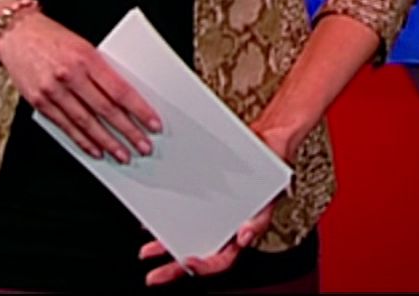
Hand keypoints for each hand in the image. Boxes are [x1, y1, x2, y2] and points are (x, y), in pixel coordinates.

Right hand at [0, 8, 161, 163]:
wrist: (15, 33)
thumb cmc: (53, 37)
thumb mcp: (85, 46)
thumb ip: (103, 70)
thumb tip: (127, 98)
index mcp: (87, 58)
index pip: (120, 90)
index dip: (139, 110)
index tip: (153, 123)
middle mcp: (69, 75)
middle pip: (105, 110)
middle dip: (128, 131)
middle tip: (143, 146)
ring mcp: (52, 90)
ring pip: (86, 123)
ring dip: (107, 142)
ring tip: (123, 154)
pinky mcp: (39, 101)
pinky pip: (65, 126)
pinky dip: (82, 141)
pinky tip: (96, 150)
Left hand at [140, 117, 304, 285]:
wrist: (267, 141)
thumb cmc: (271, 170)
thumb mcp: (270, 195)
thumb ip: (259, 219)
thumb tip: (244, 237)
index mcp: (241, 233)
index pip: (222, 260)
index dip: (204, 266)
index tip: (187, 262)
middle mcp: (223, 228)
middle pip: (198, 255)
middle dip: (174, 269)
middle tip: (154, 277)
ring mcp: (210, 215)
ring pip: (185, 238)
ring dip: (164, 247)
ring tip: (147, 252)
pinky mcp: (200, 200)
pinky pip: (180, 215)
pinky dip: (165, 221)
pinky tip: (151, 222)